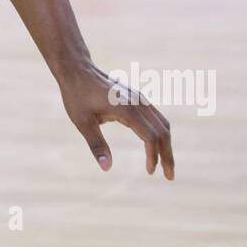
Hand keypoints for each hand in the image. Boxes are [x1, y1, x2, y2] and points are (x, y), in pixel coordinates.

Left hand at [58, 59, 173, 178]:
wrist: (77, 70)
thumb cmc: (77, 96)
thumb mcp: (82, 122)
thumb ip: (96, 144)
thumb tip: (107, 168)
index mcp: (127, 109)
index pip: (150, 136)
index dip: (154, 156)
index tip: (150, 172)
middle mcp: (138, 102)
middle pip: (162, 131)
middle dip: (168, 154)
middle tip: (170, 177)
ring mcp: (139, 98)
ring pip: (162, 123)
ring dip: (166, 144)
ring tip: (165, 165)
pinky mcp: (137, 98)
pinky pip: (156, 117)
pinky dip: (160, 133)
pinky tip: (156, 147)